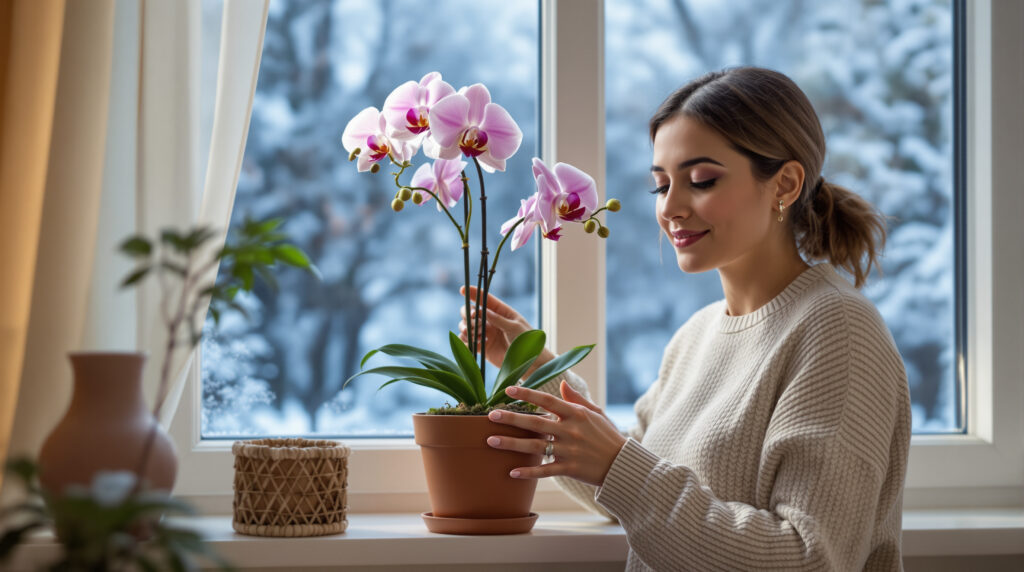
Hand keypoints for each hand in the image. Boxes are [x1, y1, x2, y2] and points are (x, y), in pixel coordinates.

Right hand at [458, 286, 554, 370]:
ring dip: (468, 328)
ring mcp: (485, 334)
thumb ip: (499, 320)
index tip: (462, 289)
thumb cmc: (526, 341)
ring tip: (480, 335)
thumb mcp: (515, 327)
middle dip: (468, 313)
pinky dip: (467, 341)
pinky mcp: (482, 347)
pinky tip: (479, 343)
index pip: (485, 299)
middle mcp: (491, 321)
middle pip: (471, 311)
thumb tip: (483, 311)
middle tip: (475, 320)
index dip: (474, 293)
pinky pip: (467, 341)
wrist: (528, 362)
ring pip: (466, 326)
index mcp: (501, 312)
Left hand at [485, 381, 627, 486]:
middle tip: (490, 415)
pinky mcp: (569, 469)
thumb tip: (562, 383)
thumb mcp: (596, 413)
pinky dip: (529, 472)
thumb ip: (576, 399)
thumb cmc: (608, 436)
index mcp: (576, 414)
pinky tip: (512, 472)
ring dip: (511, 444)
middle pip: (535, 423)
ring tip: (491, 441)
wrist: (622, 464)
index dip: (527, 394)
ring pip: (535, 447)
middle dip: (511, 418)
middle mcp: (570, 431)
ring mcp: (569, 450)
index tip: (508, 390)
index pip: (547, 400)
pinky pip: (545, 471)